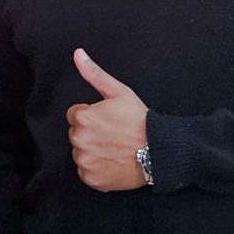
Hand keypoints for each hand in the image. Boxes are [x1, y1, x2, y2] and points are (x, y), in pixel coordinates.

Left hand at [67, 49, 147, 191]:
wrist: (158, 150)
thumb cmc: (139, 120)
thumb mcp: (119, 92)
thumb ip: (94, 73)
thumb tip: (77, 54)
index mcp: (83, 118)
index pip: (75, 116)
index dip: (93, 116)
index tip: (109, 121)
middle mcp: (79, 140)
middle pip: (77, 135)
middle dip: (91, 134)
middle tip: (113, 135)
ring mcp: (85, 161)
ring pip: (81, 154)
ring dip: (93, 152)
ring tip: (115, 148)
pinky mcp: (91, 179)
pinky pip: (86, 172)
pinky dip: (97, 169)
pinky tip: (113, 162)